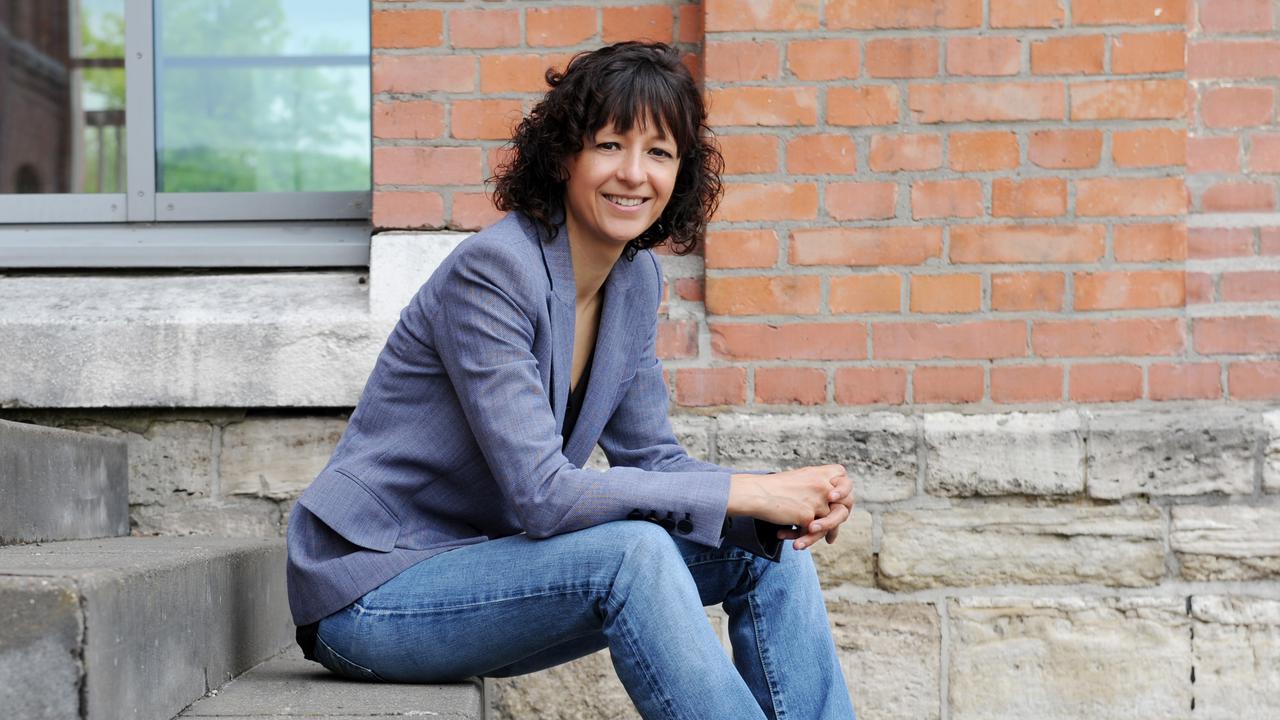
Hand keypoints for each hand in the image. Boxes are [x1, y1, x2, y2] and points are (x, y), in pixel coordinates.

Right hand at [727, 465, 852, 548]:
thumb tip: (829, 506)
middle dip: (840, 518)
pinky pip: (813, 532)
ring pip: (830, 521)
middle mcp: (821, 484)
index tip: (835, 500)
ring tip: (809, 544)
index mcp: (819, 473)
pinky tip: (783, 536)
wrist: (755, 493)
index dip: (844, 489)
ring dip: (823, 534)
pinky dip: (801, 538)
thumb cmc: (771, 488)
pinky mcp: (808, 515)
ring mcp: (817, 500)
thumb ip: (815, 488)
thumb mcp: (798, 479)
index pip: (843, 477)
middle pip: (846, 501)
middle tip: (832, 536)